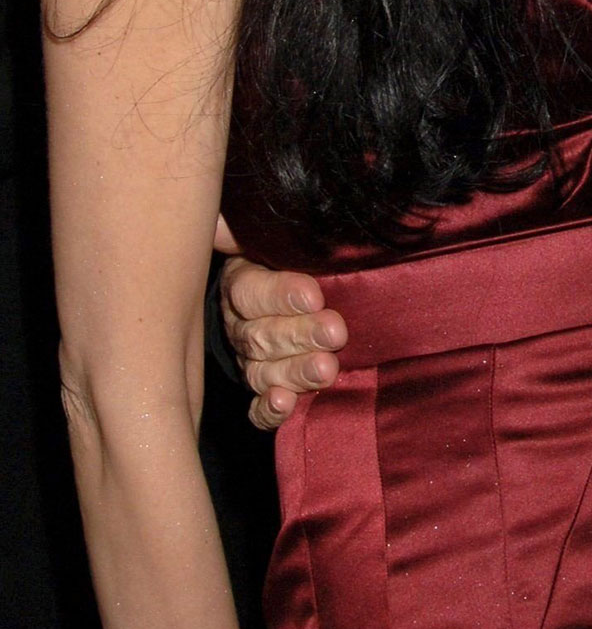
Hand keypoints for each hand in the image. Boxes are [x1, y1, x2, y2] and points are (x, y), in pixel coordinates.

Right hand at [219, 244, 344, 433]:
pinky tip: (286, 404)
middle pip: (261, 336)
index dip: (280, 294)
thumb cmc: (284, 260)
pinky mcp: (263, 391)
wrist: (286, 293)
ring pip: (263, 371)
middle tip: (335, 332)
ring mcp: (249, 362)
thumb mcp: (268, 238)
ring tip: (326, 369)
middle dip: (300, 335)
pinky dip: (269, 410)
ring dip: (295, 372)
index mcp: (239, 283)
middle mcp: (239, 326)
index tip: (314, 295)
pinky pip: (258, 407)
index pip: (251, 291)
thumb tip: (219, 219)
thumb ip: (244, 228)